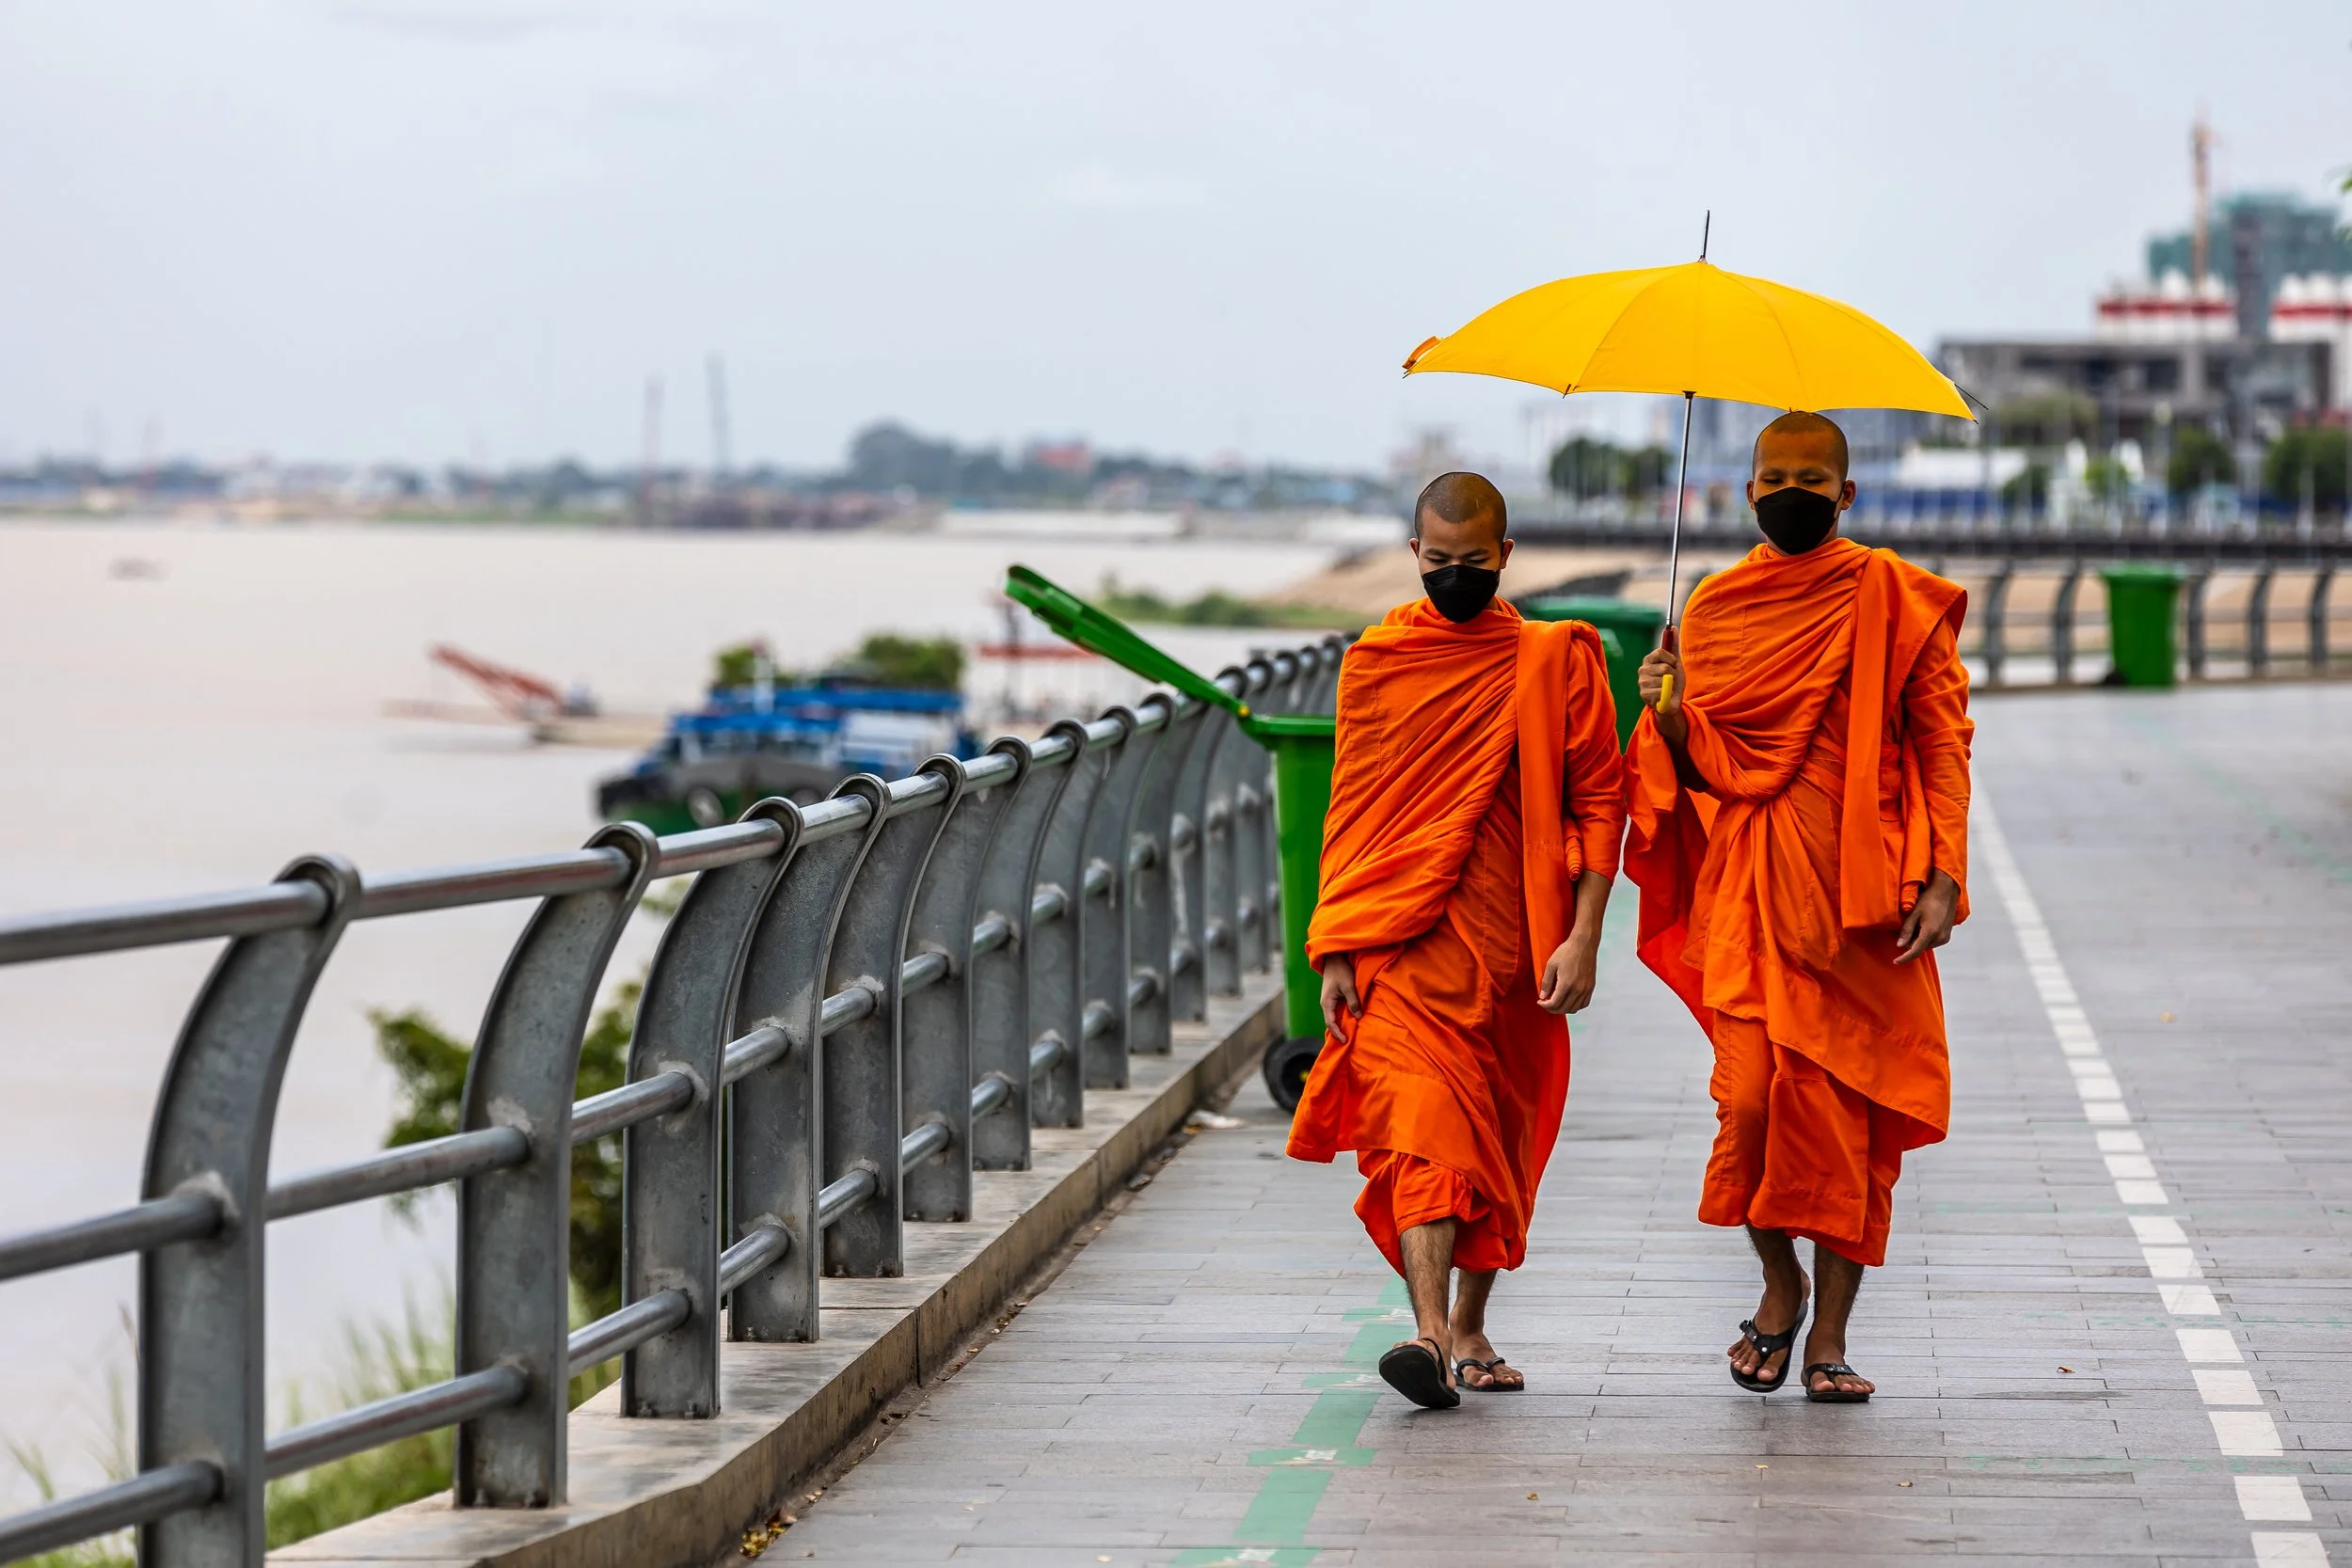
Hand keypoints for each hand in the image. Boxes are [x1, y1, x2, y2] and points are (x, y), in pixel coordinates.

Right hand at [1319, 953, 1361, 1039]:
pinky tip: (1351, 1020)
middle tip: (1349, 1041)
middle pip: (1331, 1022)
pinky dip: (1343, 1017)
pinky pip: (1338, 1011)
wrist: (1334, 958)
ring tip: (1351, 1034)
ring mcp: (1329, 1001)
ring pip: (1335, 1017)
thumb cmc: (1341, 971)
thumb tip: (1359, 1017)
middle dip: (1339, 1032)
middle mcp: (1326, 1004)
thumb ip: (1353, 1001)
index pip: (1330, 1023)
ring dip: (1342, 1025)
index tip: (1346, 1041)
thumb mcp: (1348, 986)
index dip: (1338, 1033)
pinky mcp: (1334, 997)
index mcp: (1327, 1003)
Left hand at [1537, 934, 1597, 1014]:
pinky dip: (1575, 1006)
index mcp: (1566, 984)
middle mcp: (1578, 989)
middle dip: (1552, 1009)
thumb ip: (1546, 982)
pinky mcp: (1591, 987)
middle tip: (1546, 1003)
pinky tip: (1569, 1000)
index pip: (1554, 1004)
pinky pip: (1584, 1003)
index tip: (1540, 1001)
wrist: (1584, 944)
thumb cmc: (1567, 952)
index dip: (1545, 1005)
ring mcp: (1586, 989)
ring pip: (1574, 1009)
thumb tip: (1543, 996)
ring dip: (1563, 1009)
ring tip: (1556, 1002)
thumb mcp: (1551, 965)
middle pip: (1563, 1009)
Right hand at [1637, 627, 1684, 741]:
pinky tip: (1664, 696)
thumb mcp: (1676, 662)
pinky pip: (1661, 691)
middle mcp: (1642, 669)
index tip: (1674, 665)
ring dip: (1670, 685)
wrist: (1672, 701)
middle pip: (1664, 667)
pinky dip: (1666, 694)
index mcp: (1649, 660)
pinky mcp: (1643, 694)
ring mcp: (1642, 682)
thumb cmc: (1673, 681)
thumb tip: (1674, 628)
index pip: (1660, 652)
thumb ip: (1674, 645)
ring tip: (1668, 688)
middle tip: (1671, 680)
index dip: (1671, 660)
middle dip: (1673, 675)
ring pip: (1663, 679)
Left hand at [1894, 869, 1959, 964]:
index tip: (1896, 961)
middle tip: (1906, 931)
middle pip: (1920, 948)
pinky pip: (1932, 942)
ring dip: (1918, 941)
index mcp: (1930, 932)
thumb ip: (1907, 931)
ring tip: (1917, 925)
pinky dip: (1925, 939)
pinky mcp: (1947, 936)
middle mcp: (1939, 938)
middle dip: (1910, 944)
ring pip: (1926, 946)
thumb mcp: (1914, 914)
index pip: (1915, 951)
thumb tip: (1900, 945)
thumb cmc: (1929, 900)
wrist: (1946, 893)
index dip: (1904, 958)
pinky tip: (1923, 926)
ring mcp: (1944, 938)